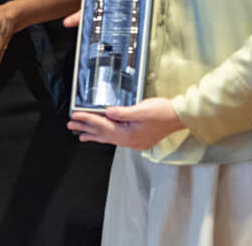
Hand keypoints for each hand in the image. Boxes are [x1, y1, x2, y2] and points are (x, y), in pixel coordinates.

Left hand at [67, 97, 184, 149]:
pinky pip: (116, 138)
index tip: (74, 115)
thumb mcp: (141, 109)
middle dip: (85, 128)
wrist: (180, 117)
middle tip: (70, 125)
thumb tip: (107, 113)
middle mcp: (129, 141)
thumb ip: (122, 112)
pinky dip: (106, 136)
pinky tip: (103, 136)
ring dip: (94, 134)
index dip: (87, 119)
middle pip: (102, 134)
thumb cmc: (163, 112)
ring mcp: (133, 141)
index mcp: (128, 134)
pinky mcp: (138, 138)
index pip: (102, 125)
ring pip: (108, 138)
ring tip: (80, 135)